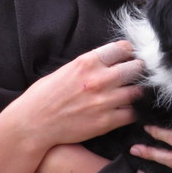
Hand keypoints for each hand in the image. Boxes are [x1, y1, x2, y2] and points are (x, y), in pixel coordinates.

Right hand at [0, 40, 142, 172]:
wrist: (33, 124)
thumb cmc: (45, 95)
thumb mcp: (67, 69)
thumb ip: (90, 63)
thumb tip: (112, 58)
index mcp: (88, 62)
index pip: (123, 48)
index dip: (129, 52)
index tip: (130, 56)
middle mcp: (99, 79)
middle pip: (136, 67)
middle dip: (138, 70)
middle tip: (136, 74)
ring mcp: (105, 101)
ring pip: (138, 91)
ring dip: (138, 91)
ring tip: (133, 92)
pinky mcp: (106, 122)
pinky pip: (132, 113)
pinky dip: (133, 111)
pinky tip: (128, 109)